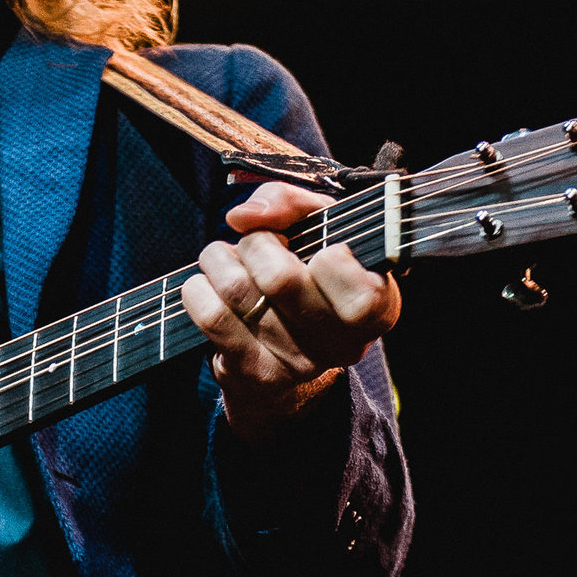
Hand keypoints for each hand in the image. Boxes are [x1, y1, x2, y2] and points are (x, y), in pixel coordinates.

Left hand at [181, 181, 401, 442]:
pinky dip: (199, 289)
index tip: (322, 249)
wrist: (283, 352)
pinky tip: (209, 285)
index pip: (362, 296)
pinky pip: (211, 318)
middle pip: (281, 280)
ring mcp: (298, 365)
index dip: (334, 261)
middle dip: (256, 244)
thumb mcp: (315, 226)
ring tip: (227, 260)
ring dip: (220, 260)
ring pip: (237, 292)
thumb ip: (288, 202)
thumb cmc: (306, 274)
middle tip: (257, 244)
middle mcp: (343, 346)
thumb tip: (246, 217)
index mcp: (378, 309)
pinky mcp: (254, 375)